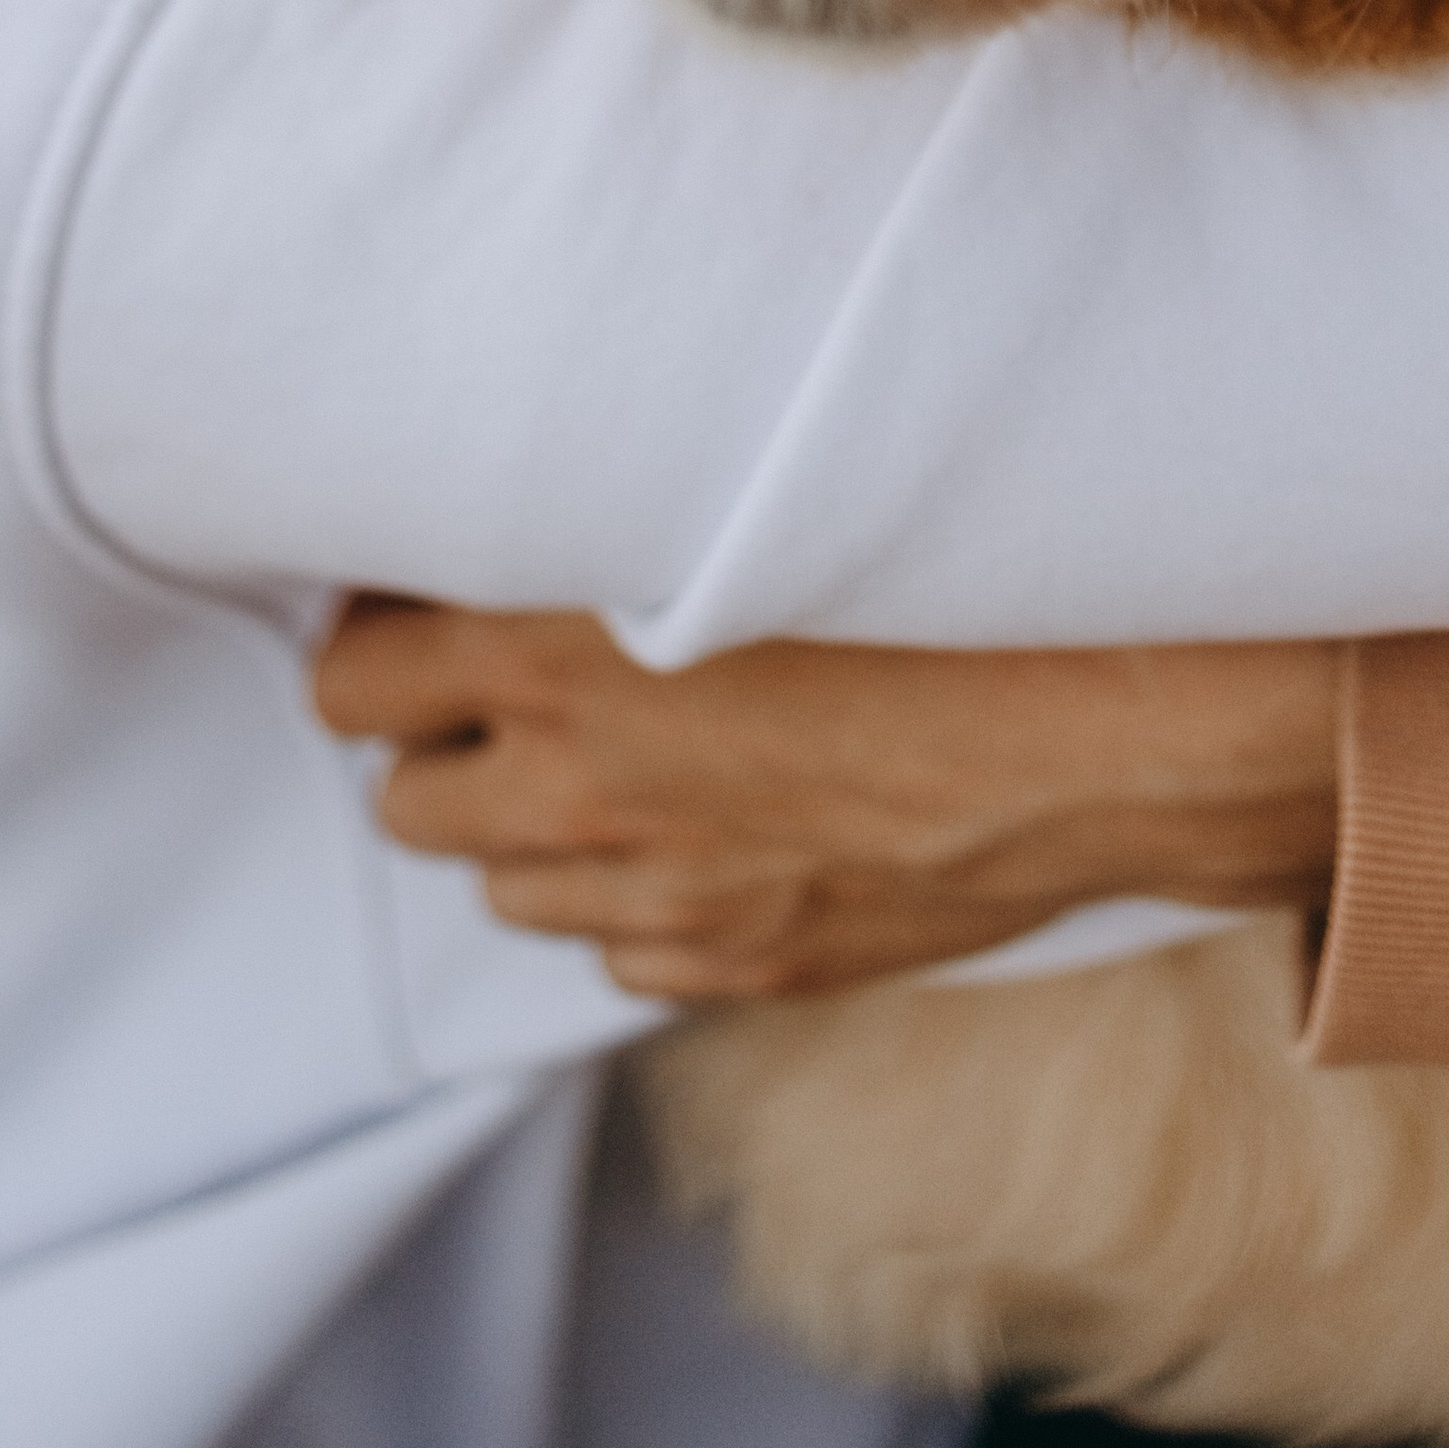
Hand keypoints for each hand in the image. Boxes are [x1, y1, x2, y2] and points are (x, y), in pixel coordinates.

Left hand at [312, 600, 1339, 1003]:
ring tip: (625, 751)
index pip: (351, 681)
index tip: (429, 611)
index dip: (379, 644)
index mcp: (550, 652)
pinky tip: (712, 824)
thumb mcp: (740, 498)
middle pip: (407, 802)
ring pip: (508, 888)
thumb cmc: (934, 571)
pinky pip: (623, 950)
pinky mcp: (737, 961)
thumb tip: (538, 487)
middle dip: (447, 743)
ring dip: (539, 826)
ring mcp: (657, 892)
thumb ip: (606, 510)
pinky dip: (640, 896)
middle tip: (515, 685)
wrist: (1098, 715)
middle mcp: (579, 785)